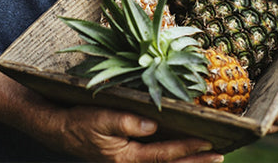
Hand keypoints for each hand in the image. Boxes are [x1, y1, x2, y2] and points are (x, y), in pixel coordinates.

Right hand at [52, 106, 223, 162]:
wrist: (59, 129)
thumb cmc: (79, 123)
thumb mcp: (101, 119)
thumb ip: (127, 123)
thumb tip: (153, 126)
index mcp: (125, 158)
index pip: (163, 155)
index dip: (186, 149)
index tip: (207, 143)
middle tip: (218, 158)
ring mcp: (127, 161)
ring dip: (184, 162)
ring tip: (206, 158)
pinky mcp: (124, 155)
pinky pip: (153, 160)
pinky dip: (169, 157)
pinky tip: (178, 152)